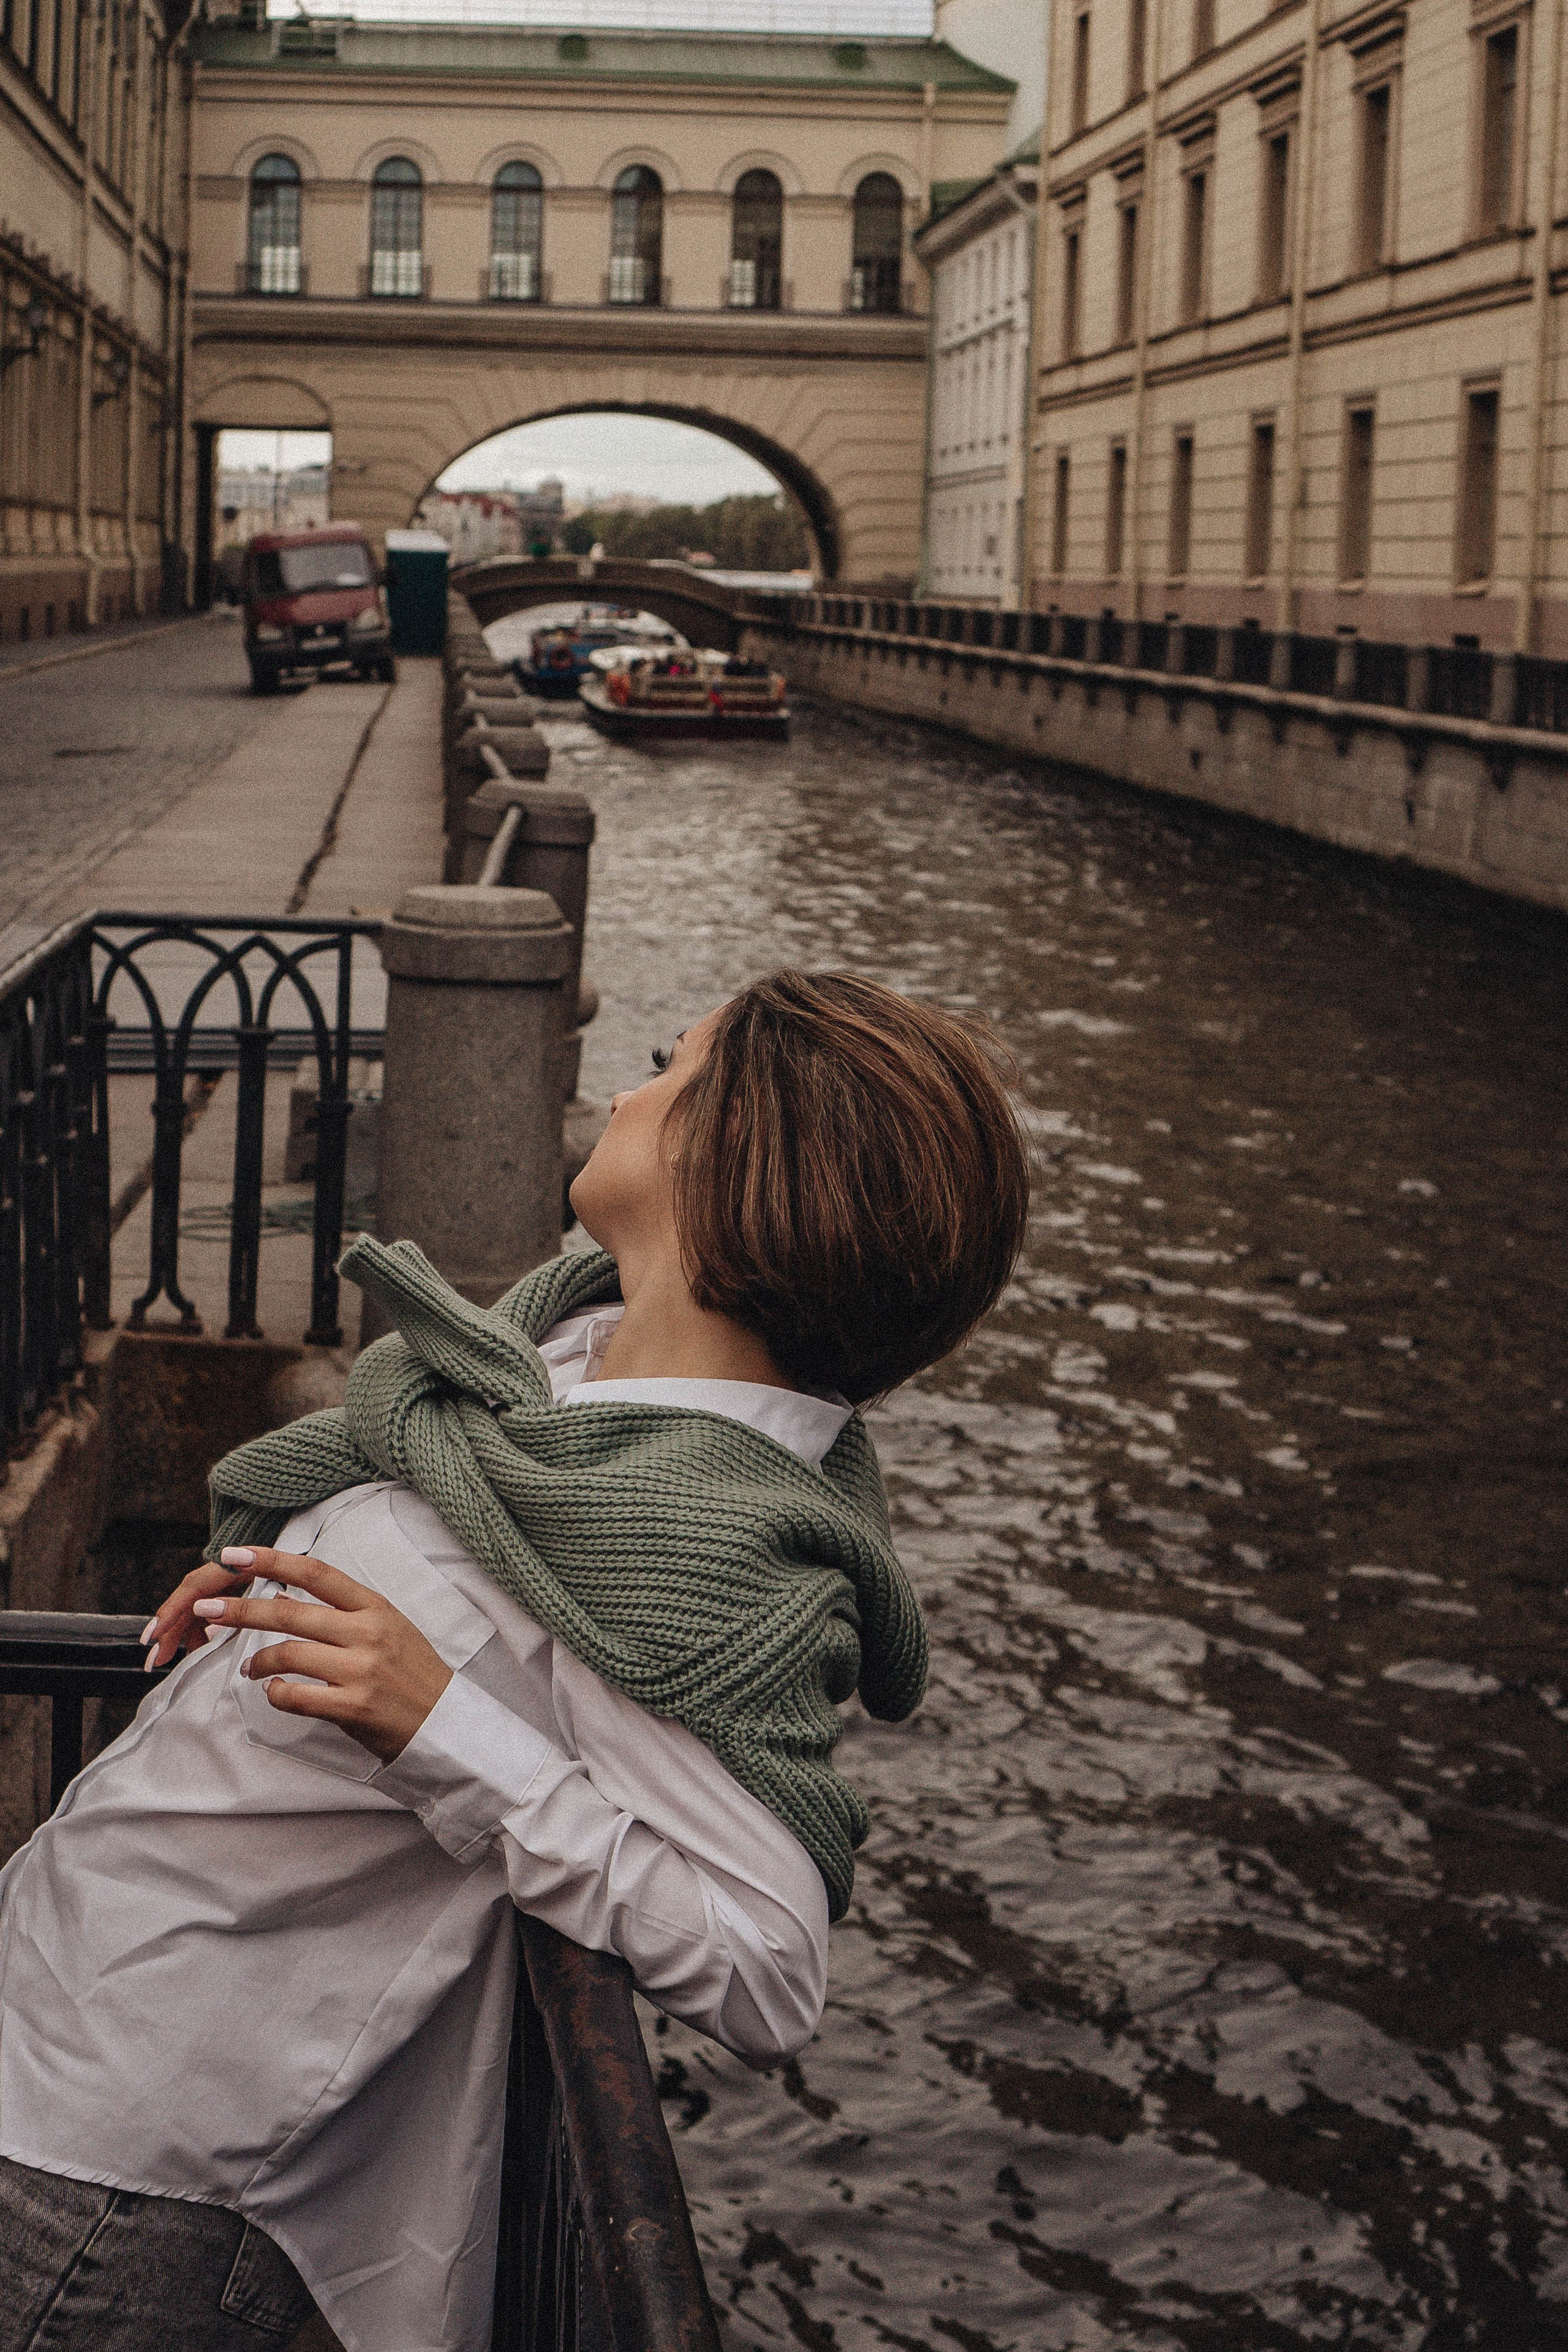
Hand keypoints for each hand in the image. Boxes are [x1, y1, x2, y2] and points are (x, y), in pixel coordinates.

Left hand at [152, 1546, 453, 1762]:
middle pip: (290, 1611)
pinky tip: (273, 1691)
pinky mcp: (354, 1707)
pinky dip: (276, 1693)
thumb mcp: (389, 1626)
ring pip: (288, 1653)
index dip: (272, 1559)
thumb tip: (286, 1591)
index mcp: (375, 1606)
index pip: (316, 1572)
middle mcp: (368, 1632)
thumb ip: (346, 1609)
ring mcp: (361, 1670)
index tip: (235, 1553)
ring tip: (248, 1667)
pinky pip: (297, 1696)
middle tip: (207, 1612)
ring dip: (257, 1659)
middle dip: (240, 1609)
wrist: (445, 1722)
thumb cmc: (412, 1672)